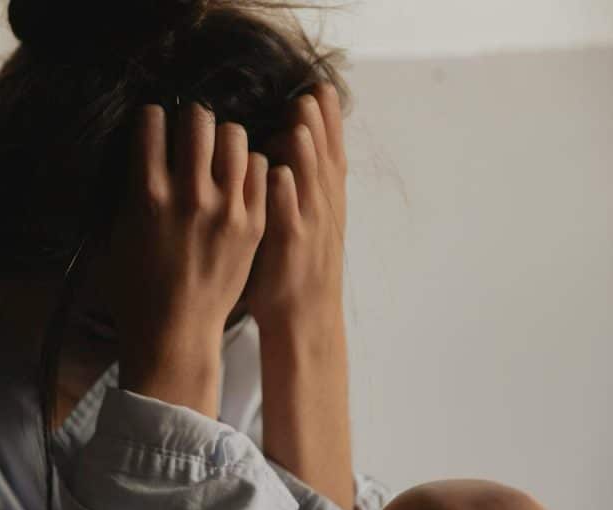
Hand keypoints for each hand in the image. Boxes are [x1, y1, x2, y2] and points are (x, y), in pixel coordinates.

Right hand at [109, 102, 267, 416]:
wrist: (175, 332)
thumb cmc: (137, 286)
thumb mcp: (118, 232)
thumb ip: (131, 186)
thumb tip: (142, 148)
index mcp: (148, 195)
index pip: (152, 122)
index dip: (151, 119)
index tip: (153, 127)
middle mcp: (190, 196)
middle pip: (198, 119)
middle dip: (189, 118)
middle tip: (188, 133)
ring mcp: (227, 209)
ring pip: (235, 136)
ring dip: (221, 137)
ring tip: (216, 153)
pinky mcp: (254, 223)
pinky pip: (261, 168)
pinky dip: (248, 166)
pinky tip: (236, 179)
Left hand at [246, 81, 347, 328]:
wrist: (306, 320)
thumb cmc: (297, 269)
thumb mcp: (306, 222)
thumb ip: (300, 187)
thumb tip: (285, 148)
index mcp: (327, 201)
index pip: (332, 152)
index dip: (329, 121)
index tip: (322, 87)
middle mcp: (322, 210)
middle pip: (324, 160)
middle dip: (318, 125)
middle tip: (310, 92)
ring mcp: (308, 228)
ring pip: (309, 184)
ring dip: (306, 152)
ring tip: (298, 120)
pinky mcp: (290, 249)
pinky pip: (288, 218)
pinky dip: (286, 196)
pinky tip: (280, 174)